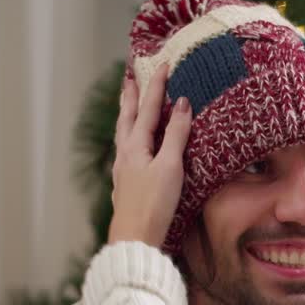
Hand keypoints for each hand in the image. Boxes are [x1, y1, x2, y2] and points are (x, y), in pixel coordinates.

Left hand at [106, 65, 192, 246]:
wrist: (134, 238)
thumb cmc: (154, 204)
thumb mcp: (170, 166)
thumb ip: (175, 135)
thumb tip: (181, 103)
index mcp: (135, 146)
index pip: (147, 108)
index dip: (156, 86)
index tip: (163, 65)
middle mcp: (125, 154)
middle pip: (127, 117)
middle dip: (130, 95)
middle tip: (129, 76)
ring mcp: (122, 169)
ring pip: (123, 133)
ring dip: (127, 114)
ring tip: (128, 103)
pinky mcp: (125, 183)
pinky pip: (126, 149)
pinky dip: (130, 136)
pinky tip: (133, 144)